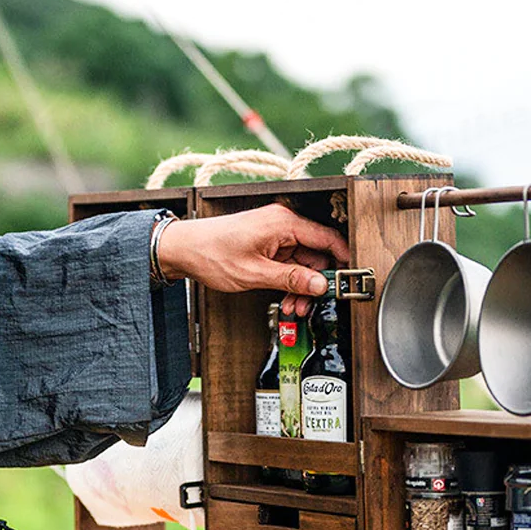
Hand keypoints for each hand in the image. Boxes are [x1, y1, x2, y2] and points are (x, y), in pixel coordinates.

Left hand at [157, 204, 349, 315]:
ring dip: (301, 285)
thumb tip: (320, 285)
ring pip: (302, 261)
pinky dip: (288, 280)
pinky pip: (288, 262)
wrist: (182, 249)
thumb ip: (292, 279)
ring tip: (293, 306)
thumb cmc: (211, 253)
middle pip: (316, 254)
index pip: (328, 238)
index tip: (349, 281)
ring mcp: (274, 233)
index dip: (343, 261)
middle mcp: (282, 223)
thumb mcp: (255, 273)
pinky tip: (284, 297)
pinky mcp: (266, 242)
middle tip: (308, 305)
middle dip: (315, 282)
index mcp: (284, 223)